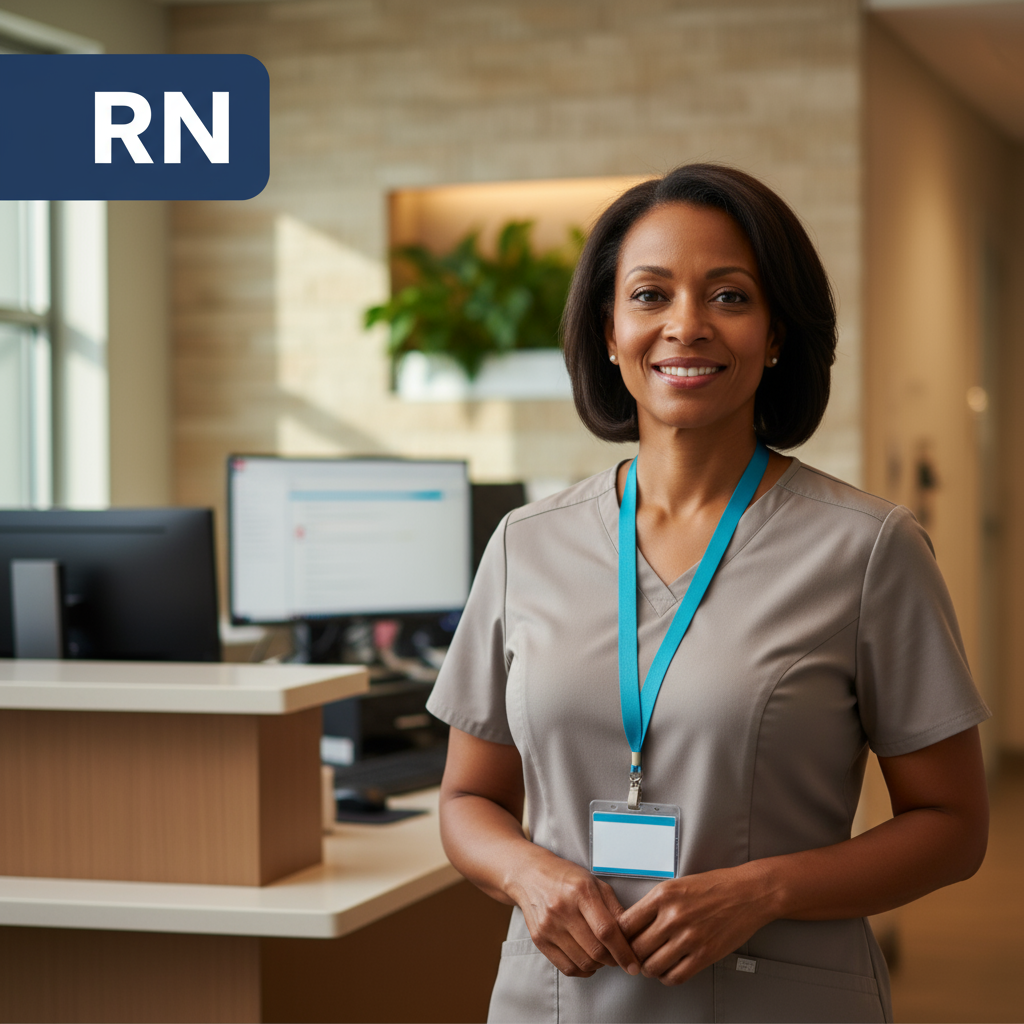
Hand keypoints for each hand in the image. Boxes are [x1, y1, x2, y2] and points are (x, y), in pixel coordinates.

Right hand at [509, 853, 641, 977]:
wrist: (529, 875)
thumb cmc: (566, 877)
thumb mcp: (594, 883)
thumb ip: (614, 908)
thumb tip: (633, 936)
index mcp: (580, 891)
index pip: (606, 931)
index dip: (624, 952)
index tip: (634, 964)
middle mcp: (562, 909)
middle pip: (596, 950)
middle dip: (614, 960)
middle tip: (621, 959)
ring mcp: (548, 926)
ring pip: (583, 962)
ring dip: (600, 965)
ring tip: (603, 956)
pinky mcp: (539, 940)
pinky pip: (567, 967)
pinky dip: (583, 969)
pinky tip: (588, 960)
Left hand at [618, 863, 772, 985]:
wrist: (747, 893)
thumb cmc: (713, 886)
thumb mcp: (676, 885)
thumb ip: (654, 904)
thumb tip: (633, 925)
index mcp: (663, 895)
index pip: (625, 924)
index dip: (619, 936)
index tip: (620, 940)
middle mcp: (673, 916)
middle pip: (636, 948)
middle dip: (631, 954)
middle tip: (633, 955)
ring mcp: (689, 937)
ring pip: (652, 965)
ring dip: (648, 968)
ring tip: (651, 963)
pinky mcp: (704, 954)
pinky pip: (675, 976)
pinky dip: (666, 977)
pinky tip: (668, 970)